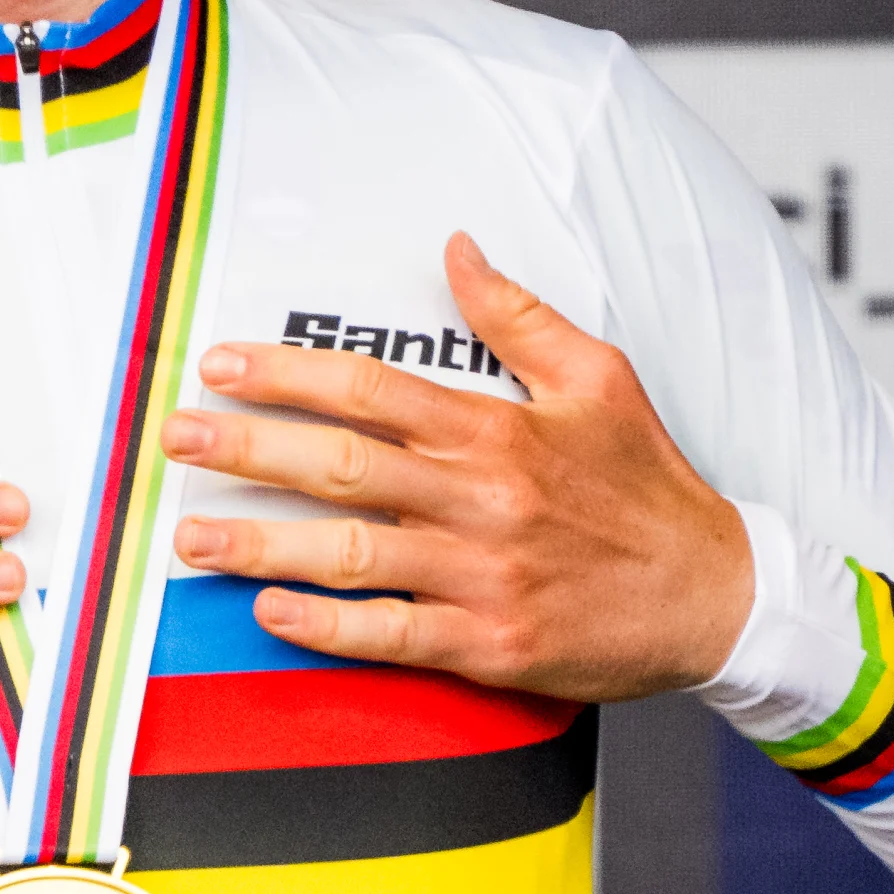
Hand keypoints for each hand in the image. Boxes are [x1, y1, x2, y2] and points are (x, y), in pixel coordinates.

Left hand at [162, 234, 752, 700]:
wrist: (716, 598)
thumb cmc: (650, 487)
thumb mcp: (599, 379)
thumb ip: (518, 316)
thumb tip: (458, 248)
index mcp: (498, 430)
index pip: (370, 389)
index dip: (287, 374)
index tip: (223, 365)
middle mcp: (481, 500)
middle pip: (342, 465)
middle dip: (248, 448)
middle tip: (177, 438)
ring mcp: (483, 577)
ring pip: (352, 555)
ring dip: (263, 546)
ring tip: (193, 537)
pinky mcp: (491, 644)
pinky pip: (392, 635)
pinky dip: (327, 626)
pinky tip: (272, 614)